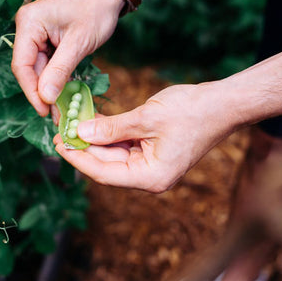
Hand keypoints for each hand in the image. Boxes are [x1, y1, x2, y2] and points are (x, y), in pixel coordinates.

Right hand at [12, 0, 124, 116]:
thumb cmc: (95, 10)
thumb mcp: (78, 43)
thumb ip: (59, 70)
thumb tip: (45, 97)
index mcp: (29, 22)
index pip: (21, 64)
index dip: (31, 90)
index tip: (43, 110)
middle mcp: (28, 27)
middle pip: (28, 68)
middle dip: (42, 93)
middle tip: (55, 115)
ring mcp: (36, 33)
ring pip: (38, 69)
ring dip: (50, 89)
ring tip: (61, 111)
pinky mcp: (47, 39)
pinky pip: (48, 64)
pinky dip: (56, 79)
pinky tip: (64, 97)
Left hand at [54, 82, 239, 191]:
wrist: (223, 104)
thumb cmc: (192, 111)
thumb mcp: (146, 118)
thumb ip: (112, 128)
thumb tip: (80, 133)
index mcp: (150, 176)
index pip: (104, 173)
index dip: (78, 159)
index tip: (59, 144)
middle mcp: (149, 175)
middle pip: (106, 165)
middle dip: (83, 147)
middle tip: (60, 129)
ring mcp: (151, 164)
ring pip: (113, 154)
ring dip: (94, 138)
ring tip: (72, 122)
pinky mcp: (152, 150)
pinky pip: (124, 145)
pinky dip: (109, 133)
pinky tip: (92, 120)